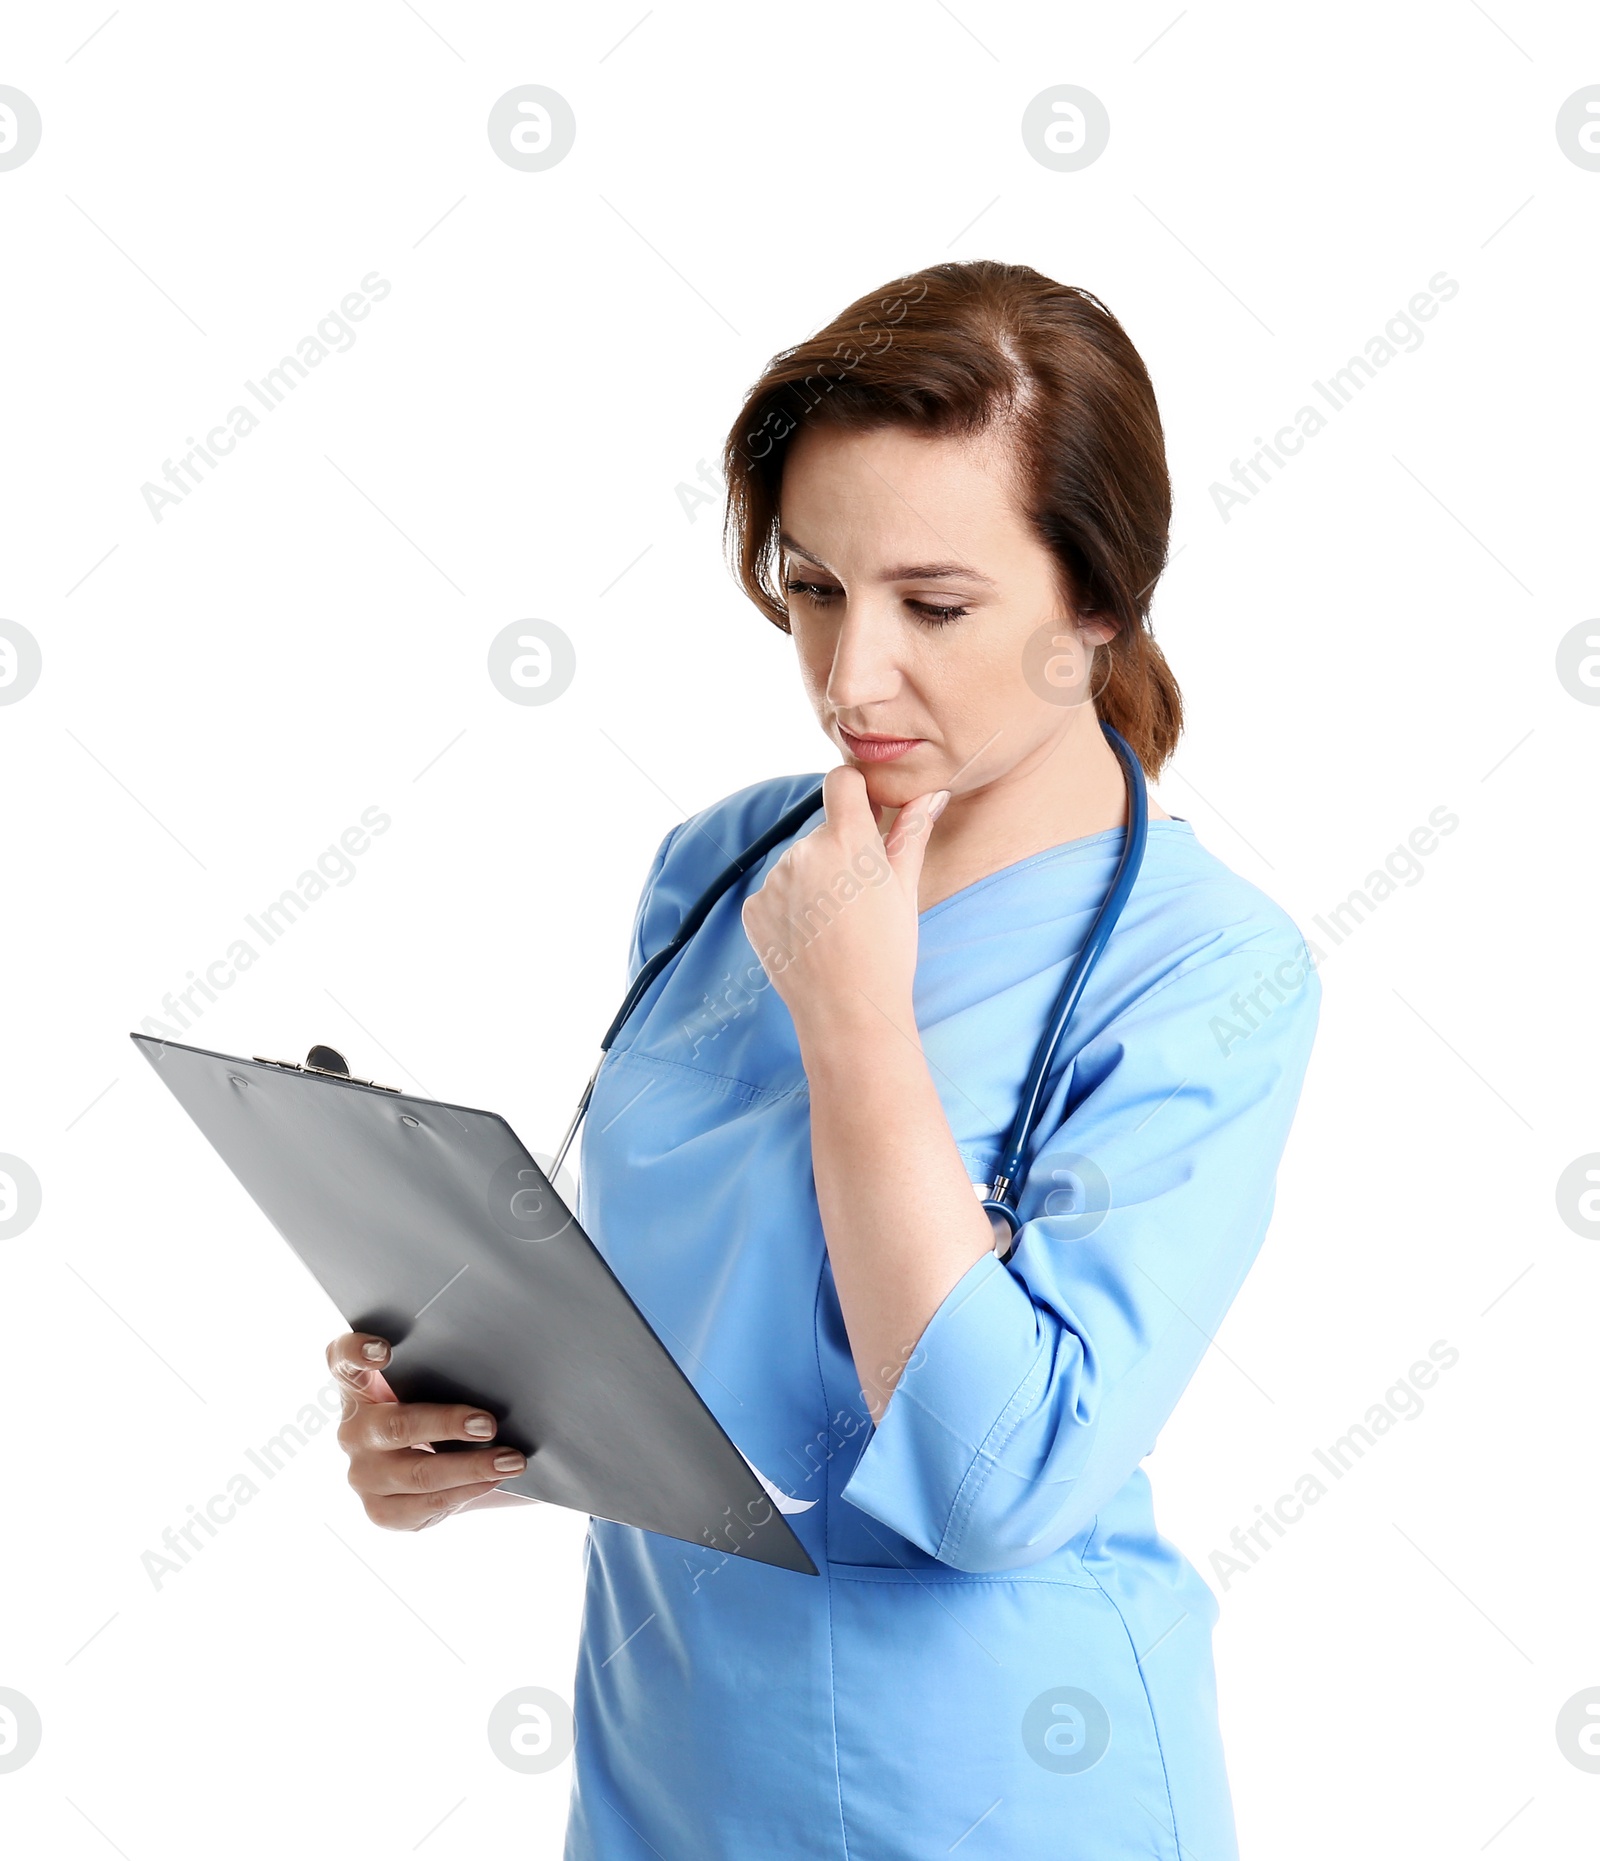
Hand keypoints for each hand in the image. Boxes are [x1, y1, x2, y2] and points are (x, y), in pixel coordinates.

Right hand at [327, 1331, 530, 1530]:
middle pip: (395, 1425)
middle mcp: (353, 1431)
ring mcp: (362, 1474)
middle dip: (447, 1424)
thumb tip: (499, 1365)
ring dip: (472, 1467)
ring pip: (418, 1473)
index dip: (358, 1352)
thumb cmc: (432, 1411)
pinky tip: (493, 1481)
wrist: (427, 1468)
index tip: (385, 1351)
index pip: (342, 1361)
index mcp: (358, 1388)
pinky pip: (426, 1504)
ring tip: (512, 1460)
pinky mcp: (380, 1510)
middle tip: (489, 1424)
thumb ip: (440, 1370)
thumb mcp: (427, 1387)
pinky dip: (466, 1492)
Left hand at [740, 767, 948, 1043]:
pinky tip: (810, 938)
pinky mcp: (753, 908)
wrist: (848, 1012)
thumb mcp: (905, 888)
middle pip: (822, 832)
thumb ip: (911, 833)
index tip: (865, 811)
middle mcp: (804, 851)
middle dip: (839, 852)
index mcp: (846, 839)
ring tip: (835, 926)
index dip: (855, 792)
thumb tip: (931, 794)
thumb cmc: (887, 951)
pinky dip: (789, 908)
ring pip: (798, 864)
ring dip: (813, 881)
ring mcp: (774, 880)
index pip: (841, 780)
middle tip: (859, 899)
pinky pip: (774, 894)